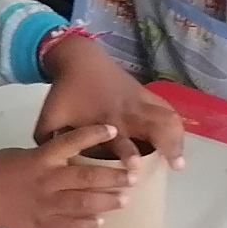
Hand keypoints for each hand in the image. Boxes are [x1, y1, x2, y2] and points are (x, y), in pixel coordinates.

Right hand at [0, 122, 135, 227]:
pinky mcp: (41, 223)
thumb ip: (47, 157)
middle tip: (133, 176)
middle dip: (113, 177)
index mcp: (41, 159)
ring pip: (82, 203)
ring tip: (124, 200)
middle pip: (86, 177)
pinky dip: (85, 224)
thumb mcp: (22, 154)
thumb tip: (72, 159)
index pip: (71, 142)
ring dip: (106, 202)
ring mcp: (46, 204)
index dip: (93, 135)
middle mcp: (47, 180)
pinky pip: (68, 226)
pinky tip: (100, 222)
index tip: (113, 129)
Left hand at [38, 35, 183, 168]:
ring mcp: (139, 101)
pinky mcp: (146, 94)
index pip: (120, 138)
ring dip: (176, 137)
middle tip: (176, 165)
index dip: (128, 152)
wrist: (79, 58)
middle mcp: (126, 111)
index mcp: (103, 119)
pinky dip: (175, 125)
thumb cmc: (65, 91)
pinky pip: (166, 108)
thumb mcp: (49, 116)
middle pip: (154, 125)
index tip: (134, 168)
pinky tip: (179, 142)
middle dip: (166, 143)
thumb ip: (46, 141)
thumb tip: (46, 167)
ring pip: (166, 116)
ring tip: (180, 161)